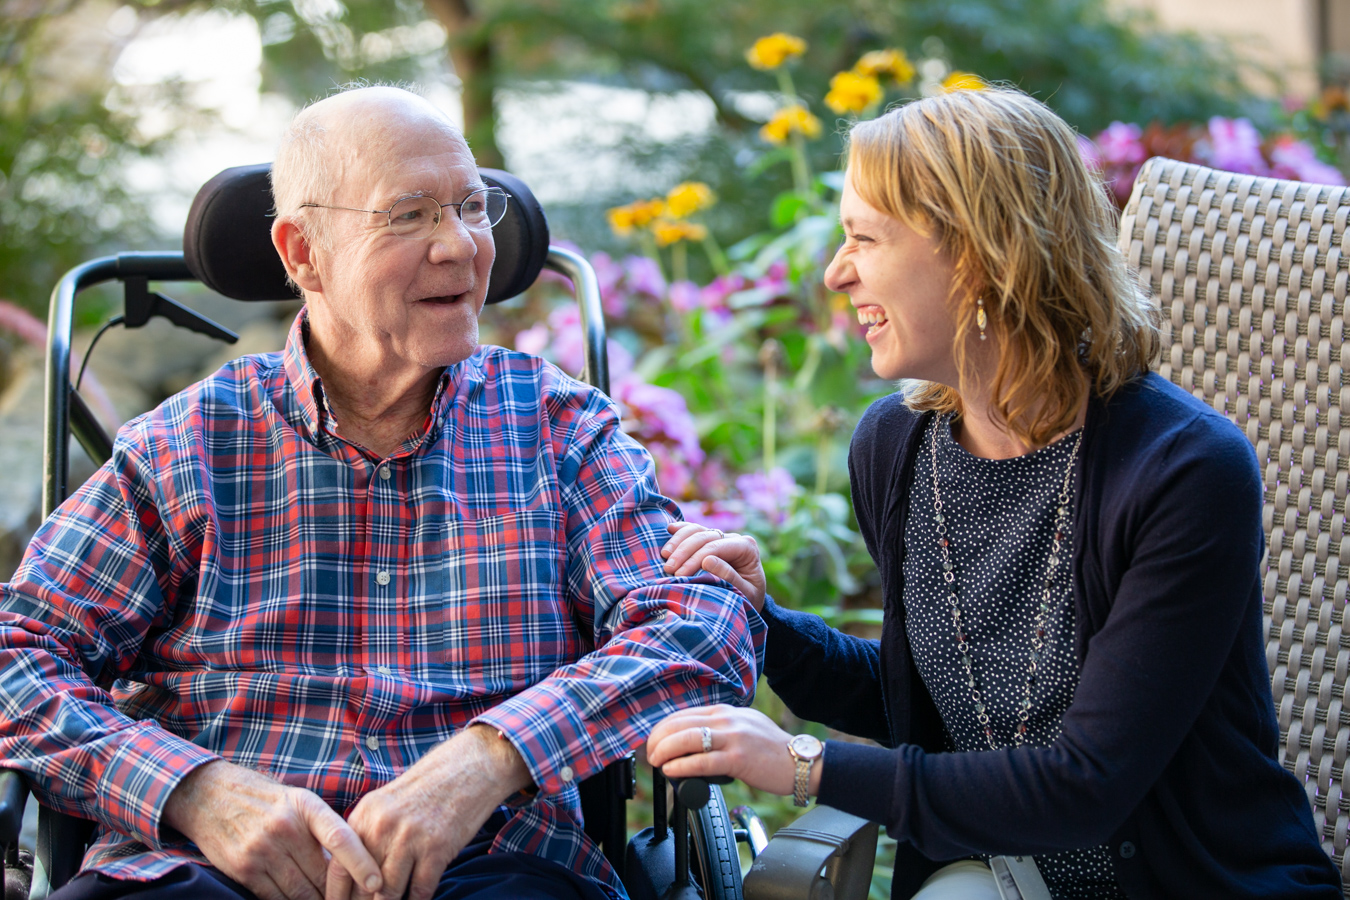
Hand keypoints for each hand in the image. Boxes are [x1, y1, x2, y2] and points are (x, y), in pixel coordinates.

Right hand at [163, 760, 381, 899]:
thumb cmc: (265, 800)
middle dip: (339, 893)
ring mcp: (263, 850)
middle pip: (322, 875)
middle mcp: (286, 828)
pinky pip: (275, 898)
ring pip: (300, 892)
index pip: (341, 837)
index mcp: (306, 807)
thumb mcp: (298, 801)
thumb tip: (351, 865)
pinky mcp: (244, 870)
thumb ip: (323, 829)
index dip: (361, 863)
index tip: (377, 883)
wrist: (210, 795)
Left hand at [330, 725, 531, 899]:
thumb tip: (355, 872)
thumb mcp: (387, 801)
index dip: (339, 894)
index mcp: (364, 815)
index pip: (339, 867)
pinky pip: (420, 890)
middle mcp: (382, 827)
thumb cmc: (429, 785)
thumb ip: (368, 832)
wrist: (471, 766)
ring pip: (390, 893)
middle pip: (362, 885)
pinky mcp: (437, 849)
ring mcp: (410, 838)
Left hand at [645, 705, 819, 797]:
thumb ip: (721, 729)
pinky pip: (703, 760)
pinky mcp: (739, 758)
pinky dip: (682, 765)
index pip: (684, 714)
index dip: (662, 728)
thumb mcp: (744, 727)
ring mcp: (734, 737)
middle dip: (657, 739)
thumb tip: (692, 742)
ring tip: (656, 762)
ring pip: (687, 738)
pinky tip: (671, 770)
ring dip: (665, 750)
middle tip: (650, 755)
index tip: (653, 742)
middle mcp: (727, 719)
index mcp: (726, 711)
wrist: (801, 762)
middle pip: (680, 723)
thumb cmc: (772, 750)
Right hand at [661, 522, 766, 611]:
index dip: (695, 559)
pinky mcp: (710, 539)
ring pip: (696, 530)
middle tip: (668, 569)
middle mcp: (734, 538)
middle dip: (684, 551)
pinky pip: (693, 530)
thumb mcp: (745, 593)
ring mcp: (721, 536)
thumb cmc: (748, 599)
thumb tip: (707, 561)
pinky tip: (668, 530)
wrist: (748, 599)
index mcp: (747, 547)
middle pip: (704, 536)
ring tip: (664, 556)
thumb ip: (730, 577)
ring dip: (678, 541)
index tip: (680, 574)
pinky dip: (681, 530)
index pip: (716, 547)